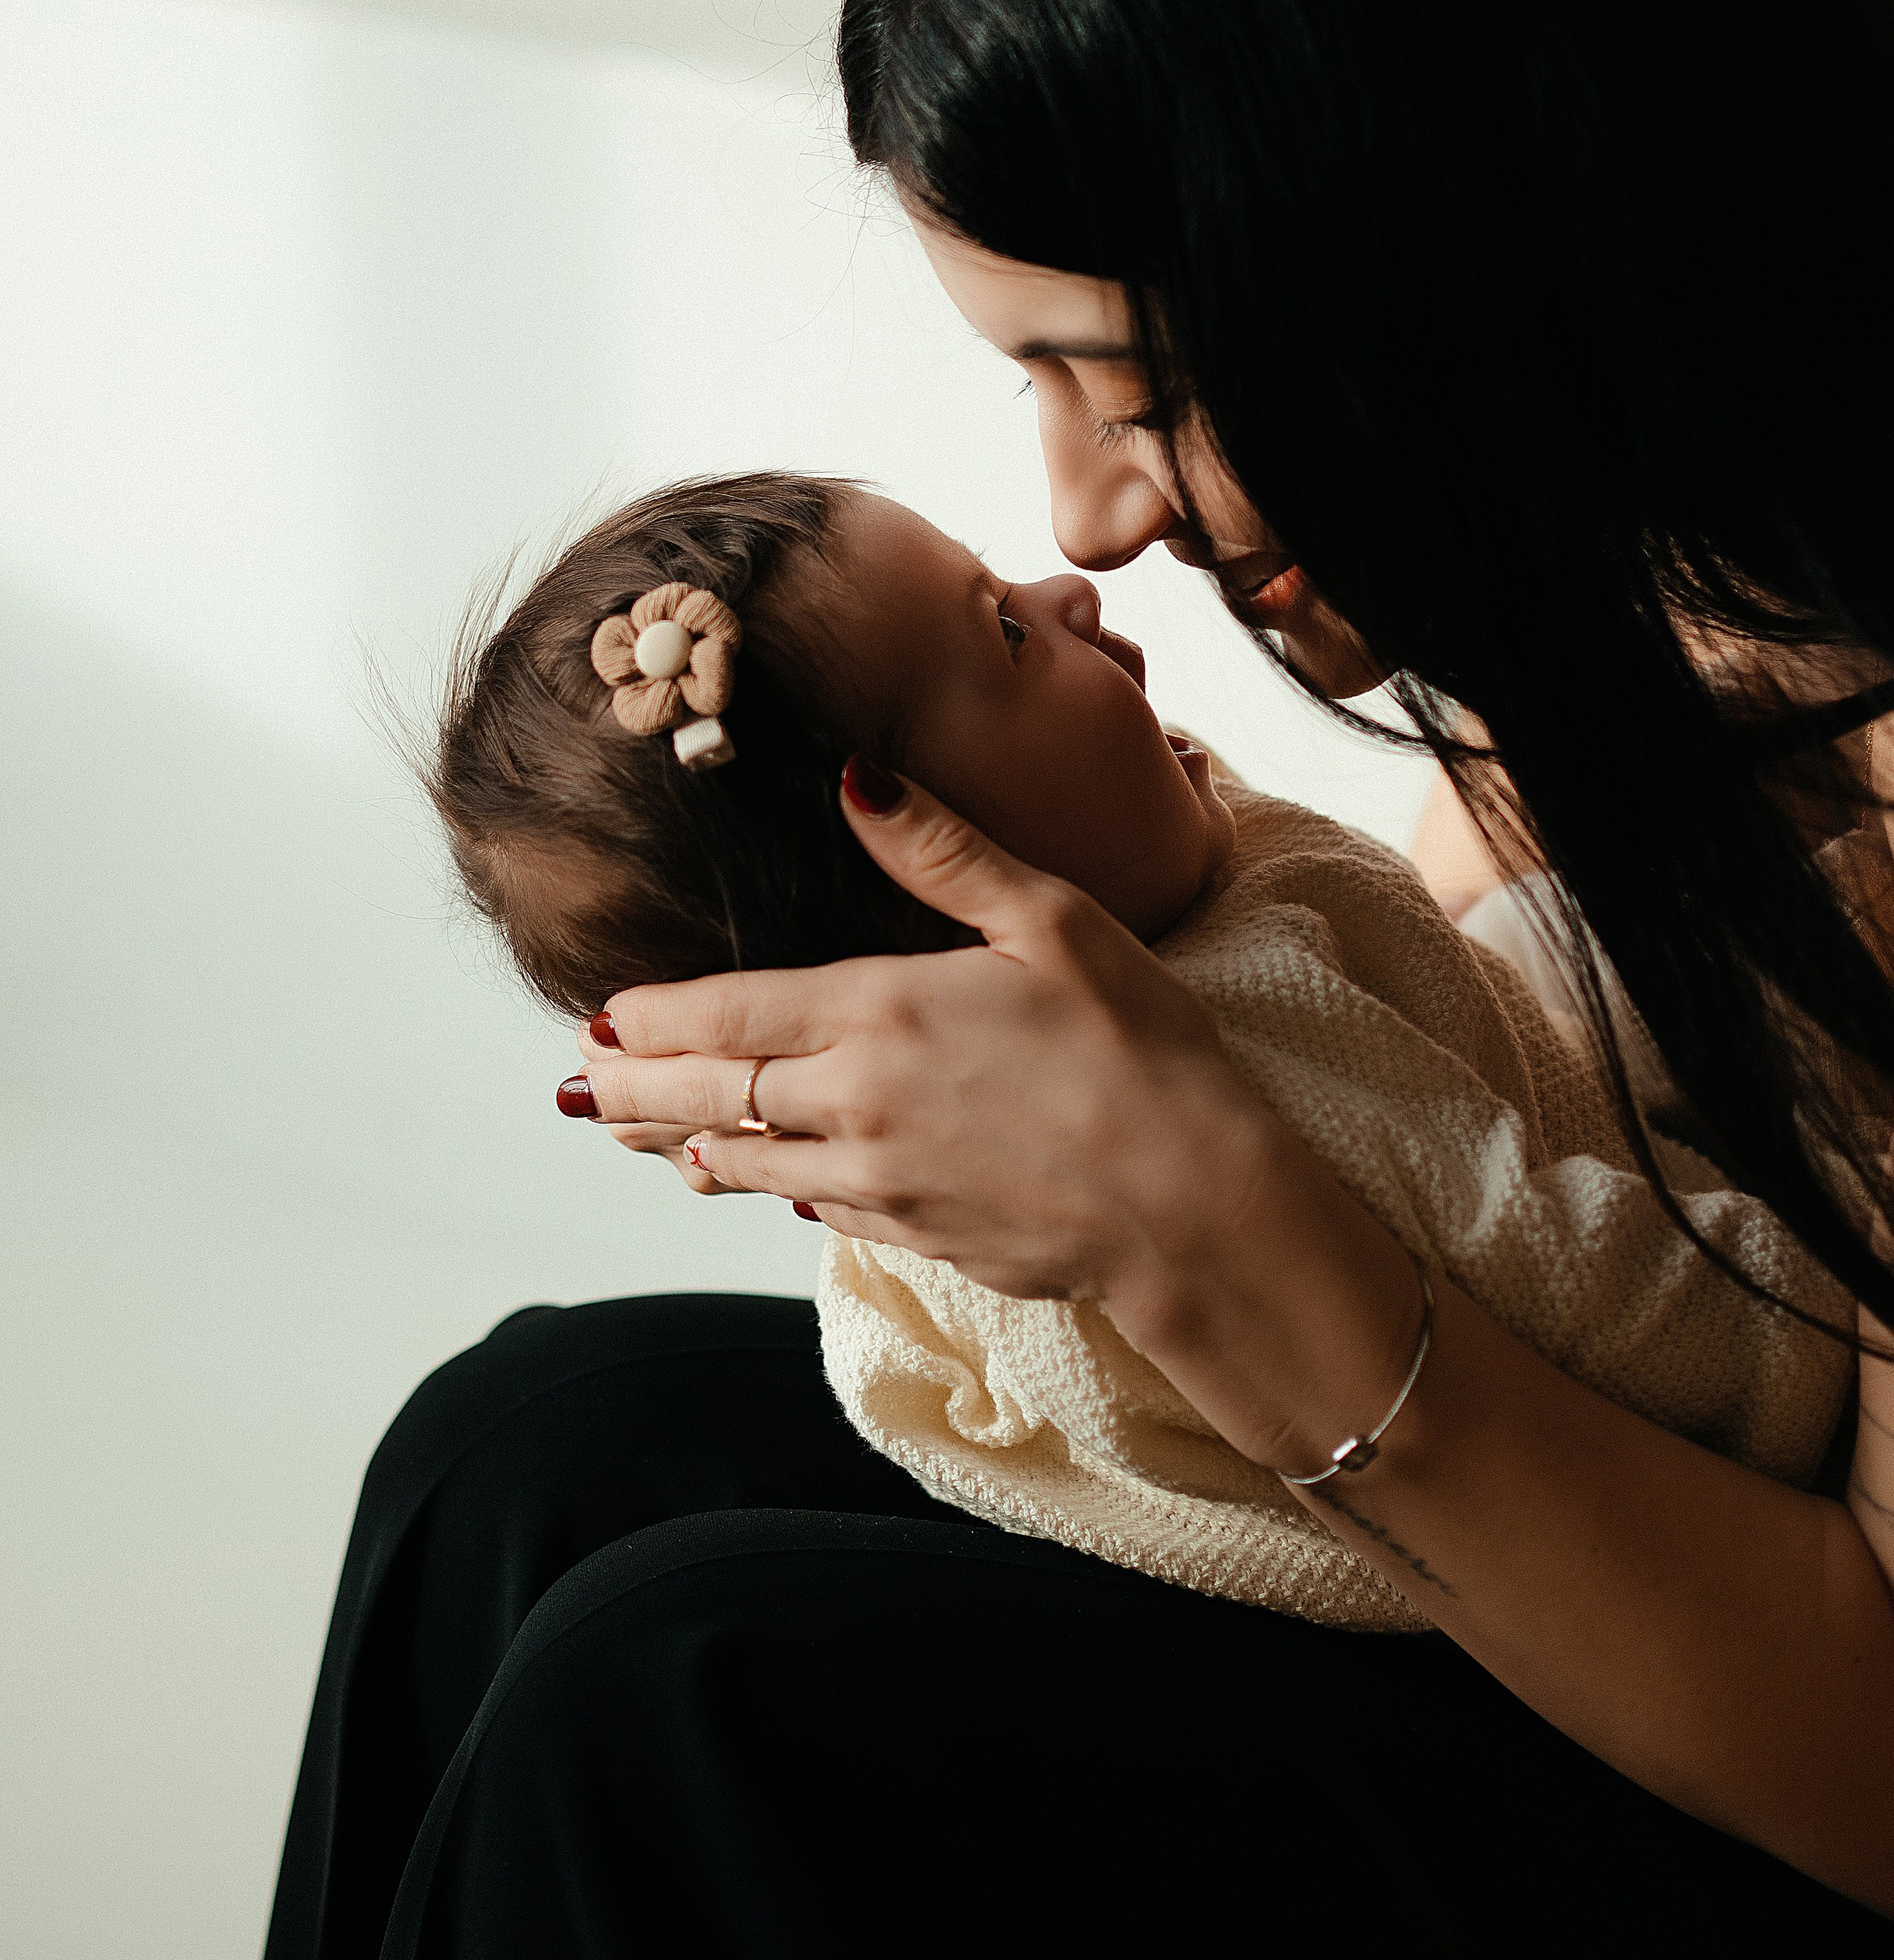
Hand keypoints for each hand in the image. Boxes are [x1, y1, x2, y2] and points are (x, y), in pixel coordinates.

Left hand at [570, 760, 1280, 1315]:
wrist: (1195, 1208)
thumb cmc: (1141, 1050)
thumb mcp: (1051, 920)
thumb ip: (941, 852)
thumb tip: (854, 780)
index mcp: (879, 1014)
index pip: (728, 1014)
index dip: (656, 1017)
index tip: (601, 1014)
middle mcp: (855, 1104)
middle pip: (709, 1097)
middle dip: (634, 1087)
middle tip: (576, 1082)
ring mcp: (880, 1182)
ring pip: (745, 1163)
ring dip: (680, 1145)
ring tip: (630, 1133)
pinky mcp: (917, 1236)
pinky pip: (813, 1208)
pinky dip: (765, 1189)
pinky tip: (752, 1182)